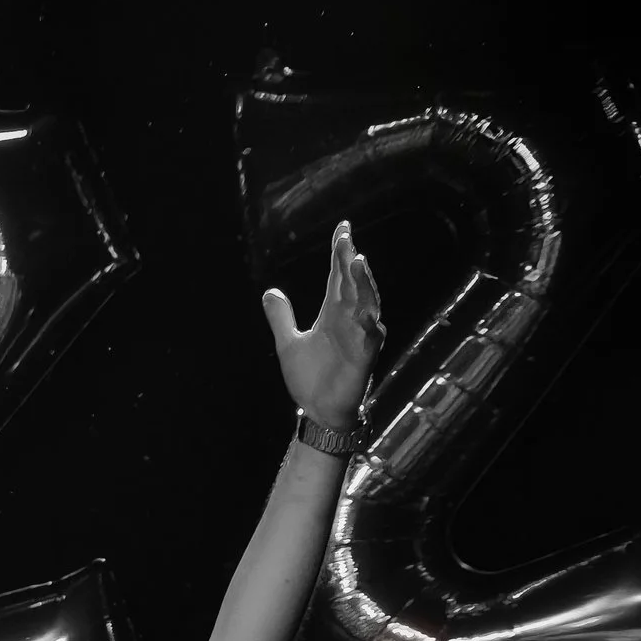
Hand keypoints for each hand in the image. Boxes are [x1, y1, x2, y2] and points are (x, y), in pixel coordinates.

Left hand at [262, 220, 384, 430]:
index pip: (339, 275)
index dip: (341, 252)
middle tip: (346, 238)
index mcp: (333, 313)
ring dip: (363, 284)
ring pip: (366, 304)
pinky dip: (369, 324)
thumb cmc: (311, 378)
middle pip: (352, 283)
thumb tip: (270, 291)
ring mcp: (360, 336)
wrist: (319, 412)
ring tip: (357, 262)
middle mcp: (350, 319)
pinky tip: (365, 312)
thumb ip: (280, 318)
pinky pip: (371, 337)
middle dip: (350, 260)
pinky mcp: (364, 357)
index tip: (343, 228)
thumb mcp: (288, 343)